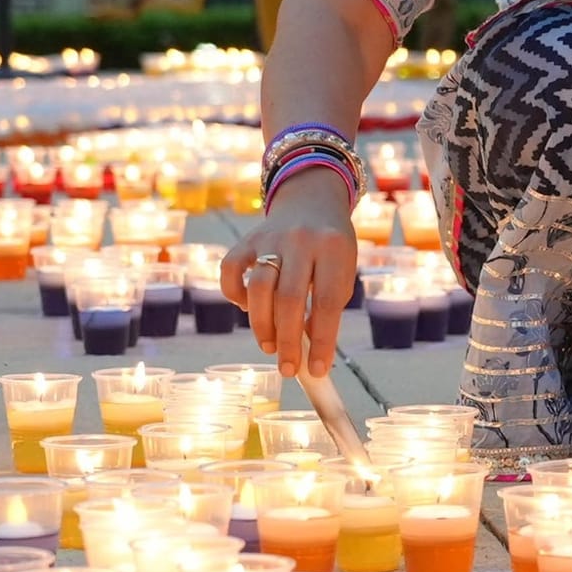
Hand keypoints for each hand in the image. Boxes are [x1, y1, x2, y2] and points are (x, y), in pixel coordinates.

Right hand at [221, 173, 356, 375]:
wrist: (312, 201)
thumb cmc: (330, 248)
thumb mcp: (341, 270)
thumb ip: (327, 305)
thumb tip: (308, 351)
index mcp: (333, 248)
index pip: (326, 301)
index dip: (322, 340)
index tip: (318, 370)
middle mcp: (300, 240)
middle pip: (288, 298)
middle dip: (288, 341)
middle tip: (288, 369)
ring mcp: (270, 237)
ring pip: (258, 288)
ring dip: (262, 324)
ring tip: (270, 346)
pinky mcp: (245, 239)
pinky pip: (230, 270)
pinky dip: (235, 295)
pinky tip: (248, 309)